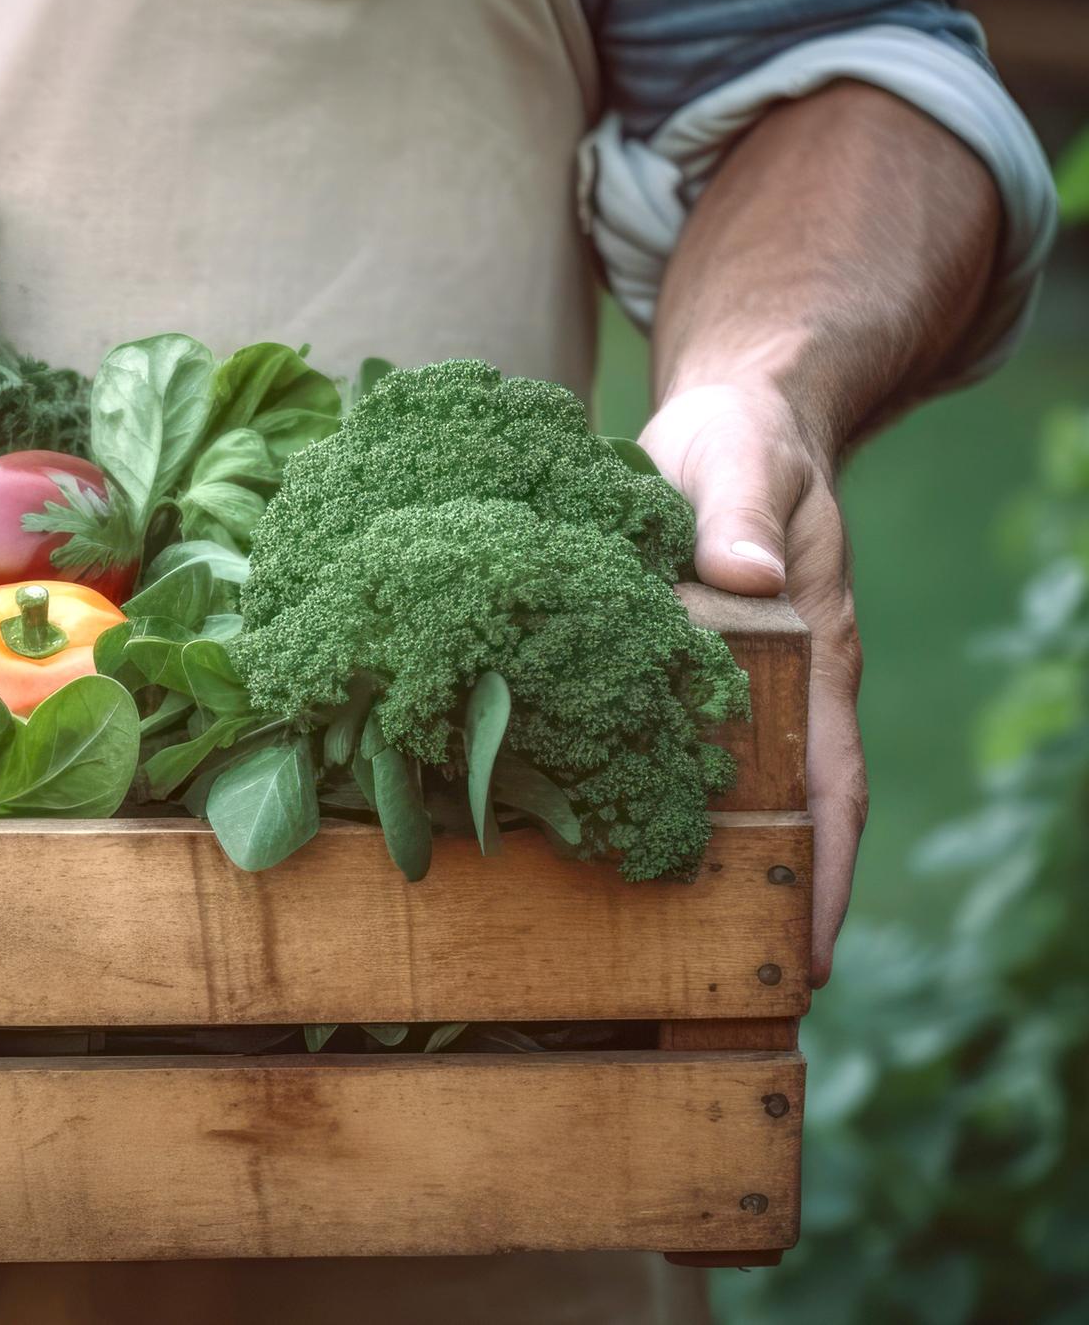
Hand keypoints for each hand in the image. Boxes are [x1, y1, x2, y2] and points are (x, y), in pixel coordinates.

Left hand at [639, 383, 864, 985]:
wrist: (729, 421)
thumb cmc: (742, 443)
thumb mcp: (742, 460)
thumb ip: (739, 511)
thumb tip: (745, 574)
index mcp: (810, 656)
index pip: (831, 787)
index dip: (823, 876)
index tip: (809, 960)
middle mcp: (775, 690)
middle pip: (780, 819)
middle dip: (763, 909)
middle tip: (725, 1001)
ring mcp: (726, 689)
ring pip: (720, 799)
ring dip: (702, 873)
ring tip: (655, 966)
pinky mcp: (668, 673)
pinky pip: (666, 757)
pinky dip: (644, 810)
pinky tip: (590, 855)